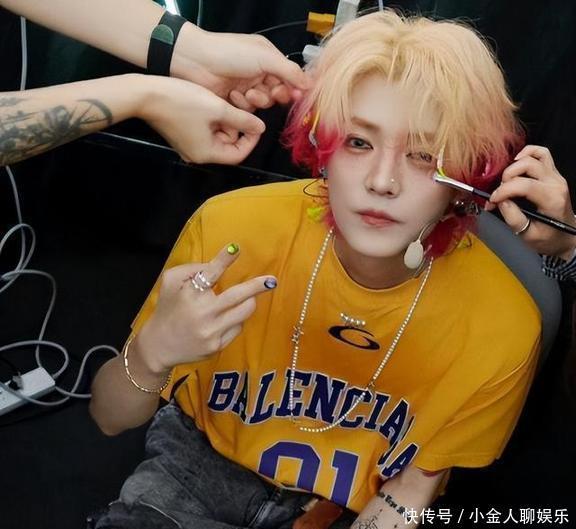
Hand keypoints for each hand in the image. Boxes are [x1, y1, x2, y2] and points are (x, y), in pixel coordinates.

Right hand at [136, 244, 276, 373]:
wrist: (160, 346)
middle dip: (257, 286)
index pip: (209, 274)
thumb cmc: (168, 308)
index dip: (223, 260)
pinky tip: (226, 318)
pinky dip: (236, 319)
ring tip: (248, 297)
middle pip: (237, 296)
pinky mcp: (218, 345)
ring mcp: (211, 331)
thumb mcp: (170, 283)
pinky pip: (238, 327)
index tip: (235, 248)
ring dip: (250, 301)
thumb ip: (191, 269)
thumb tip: (216, 264)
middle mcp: (202, 313)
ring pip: (244, 312)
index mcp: (190, 294)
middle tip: (272, 280)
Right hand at [138, 75, 265, 163]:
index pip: (238, 155)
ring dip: (224, 119)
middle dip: (236, 126)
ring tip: (221, 101)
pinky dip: (212, 118)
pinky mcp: (182, 134)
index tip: (256, 124)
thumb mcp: (218, 109)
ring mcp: (188, 145)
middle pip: (228, 145)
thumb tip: (261, 128)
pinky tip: (209, 102)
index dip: (250, 140)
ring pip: (218, 135)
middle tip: (237, 105)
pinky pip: (205, 130)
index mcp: (206, 154)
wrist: (145, 94)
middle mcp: (197, 154)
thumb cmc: (180, 101)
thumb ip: (242, 120)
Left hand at [171, 25, 310, 110]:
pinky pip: (248, 110)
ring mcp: (246, 86)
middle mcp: (259, 72)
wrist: (195, 61)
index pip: (289, 77)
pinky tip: (233, 95)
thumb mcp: (265, 57)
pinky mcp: (234, 100)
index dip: (293, 87)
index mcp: (268, 58)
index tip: (295, 95)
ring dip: (257, 100)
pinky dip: (242, 104)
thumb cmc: (230, 53)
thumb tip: (310, 84)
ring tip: (245, 93)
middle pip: (278, 93)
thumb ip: (289, 71)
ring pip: (263, 103)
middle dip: (273, 95)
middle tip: (268, 93)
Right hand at [489, 145, 575, 258]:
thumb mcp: (528, 236)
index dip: (503, 191)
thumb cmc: (548, 238)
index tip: (493, 201)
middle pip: (528, 165)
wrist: (566, 237)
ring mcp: (556, 176)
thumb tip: (500, 201)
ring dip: (515, 164)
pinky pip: (542, 153)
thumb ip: (513, 218)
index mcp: (552, 200)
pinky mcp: (553, 173)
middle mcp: (556, 184)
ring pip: (535, 155)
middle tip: (500, 192)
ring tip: (507, 179)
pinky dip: (527, 153)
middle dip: (507, 177)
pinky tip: (516, 163)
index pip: (524, 185)